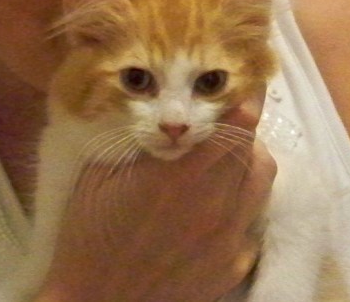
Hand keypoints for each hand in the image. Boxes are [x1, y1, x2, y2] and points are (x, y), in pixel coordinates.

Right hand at [38, 96, 275, 301]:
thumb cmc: (89, 233)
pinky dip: (240, 202)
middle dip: (243, 127)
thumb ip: (140, 141)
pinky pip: (251, 221)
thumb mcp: (100, 174)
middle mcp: (213, 203)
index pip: (234, 125)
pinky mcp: (234, 266)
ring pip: (260, 181)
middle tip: (226, 119)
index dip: (246, 99)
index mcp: (178, 175)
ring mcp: (229, 238)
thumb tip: (167, 112)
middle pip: (252, 149)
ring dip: (248, 160)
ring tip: (225, 159)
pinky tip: (214, 206)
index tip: (247, 83)